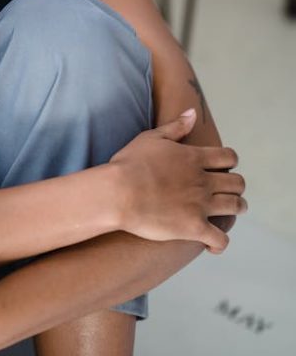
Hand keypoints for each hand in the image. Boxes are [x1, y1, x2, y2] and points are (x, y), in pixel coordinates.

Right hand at [110, 109, 246, 253]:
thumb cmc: (130, 164)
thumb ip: (176, 126)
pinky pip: (220, 238)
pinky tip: (212, 244)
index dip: (230, 162)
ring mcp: (201, 205)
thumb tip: (193, 112)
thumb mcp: (151, 137)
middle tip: (229, 191)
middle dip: (236, 187)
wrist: (118, 193)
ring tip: (230, 212)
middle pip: (237, 182)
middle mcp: (203, 180)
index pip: (229, 157)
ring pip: (236, 206)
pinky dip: (220, 242)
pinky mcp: (194, 228)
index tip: (223, 167)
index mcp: (194, 157)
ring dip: (236, 208)